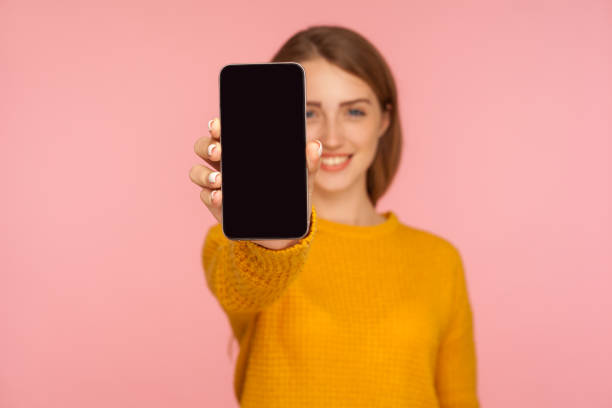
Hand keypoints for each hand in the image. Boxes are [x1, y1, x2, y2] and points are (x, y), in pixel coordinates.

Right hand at [190, 117, 321, 249]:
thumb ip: (309, 162)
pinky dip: (210, 196)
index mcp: (242, 149)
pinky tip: (220, 197)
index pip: (224, 131)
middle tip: (219, 152)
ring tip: (219, 180)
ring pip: (197, 171)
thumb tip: (314, 145)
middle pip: (204, 146)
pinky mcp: (216, 204)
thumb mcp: (302, 179)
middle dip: (207, 146)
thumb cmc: (290, 195)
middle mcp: (225, 163)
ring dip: (203, 173)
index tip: (219, 126)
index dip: (217, 125)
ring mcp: (217, 184)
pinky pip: (205, 196)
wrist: (284, 228)